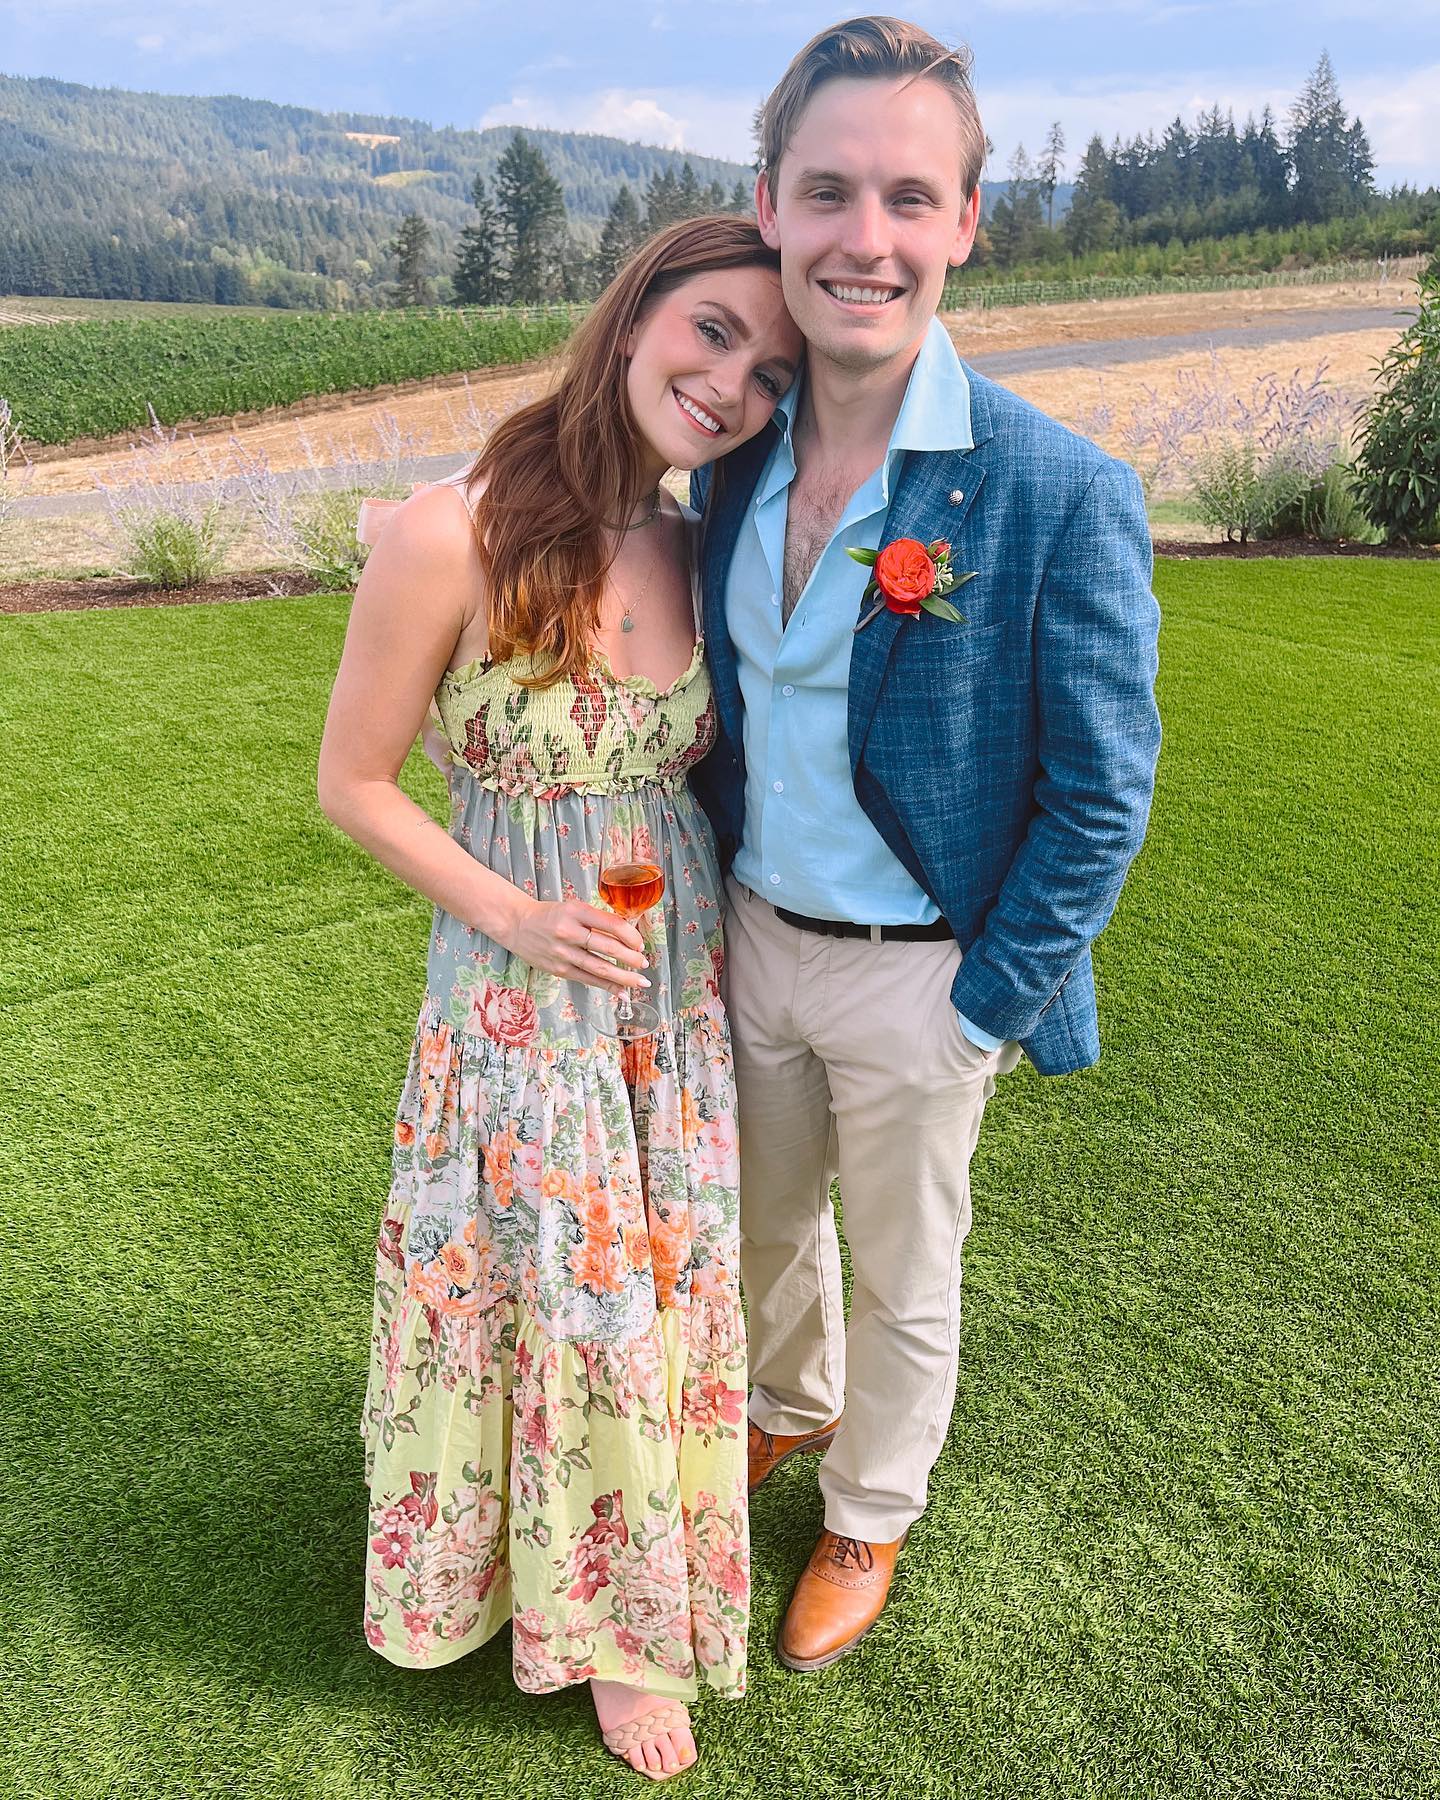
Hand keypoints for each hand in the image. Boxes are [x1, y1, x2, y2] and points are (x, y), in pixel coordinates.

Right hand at [503, 897, 650, 993]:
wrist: (518, 924)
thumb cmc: (550, 915)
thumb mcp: (574, 908)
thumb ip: (598, 920)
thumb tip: (628, 937)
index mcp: (577, 911)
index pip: (612, 924)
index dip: (632, 936)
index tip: (640, 944)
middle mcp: (569, 932)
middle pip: (609, 948)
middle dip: (632, 959)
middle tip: (644, 964)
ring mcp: (563, 953)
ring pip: (600, 968)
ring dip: (624, 977)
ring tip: (640, 981)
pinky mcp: (559, 970)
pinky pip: (588, 980)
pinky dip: (608, 987)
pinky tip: (622, 992)